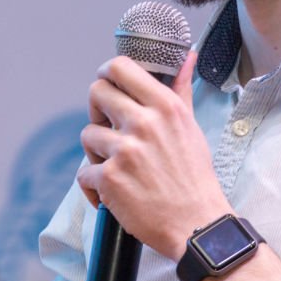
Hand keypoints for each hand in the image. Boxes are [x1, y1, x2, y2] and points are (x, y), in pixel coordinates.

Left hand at [77, 52, 227, 260]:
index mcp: (165, 107)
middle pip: (96, 92)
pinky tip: (112, 193)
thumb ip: (181, 89)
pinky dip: (94, 186)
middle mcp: (144, 123)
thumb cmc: (194, 177)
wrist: (196, 224)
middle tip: (108, 127)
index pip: (121, 67)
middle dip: (97, 111)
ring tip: (115, 166)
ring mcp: (124, 151)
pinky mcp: (109, 179)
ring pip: (87, 134)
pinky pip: (84, 172)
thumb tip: (186, 57)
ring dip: (96, 151)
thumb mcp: (191, 127)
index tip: (108, 84)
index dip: (107, 73)